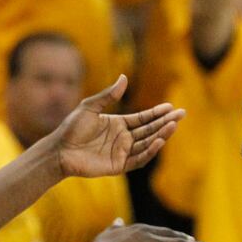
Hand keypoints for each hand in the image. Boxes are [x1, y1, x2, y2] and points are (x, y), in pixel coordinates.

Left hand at [51, 75, 183, 178]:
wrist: (60, 150)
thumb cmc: (72, 128)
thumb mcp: (90, 107)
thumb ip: (108, 95)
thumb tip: (124, 77)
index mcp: (119, 124)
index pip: (143, 118)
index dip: (157, 113)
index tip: (171, 107)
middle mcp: (123, 138)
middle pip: (149, 130)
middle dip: (166, 122)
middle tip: (181, 114)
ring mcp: (122, 152)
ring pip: (147, 144)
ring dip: (161, 135)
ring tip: (173, 126)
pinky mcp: (119, 165)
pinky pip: (138, 159)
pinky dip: (150, 151)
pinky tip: (159, 141)